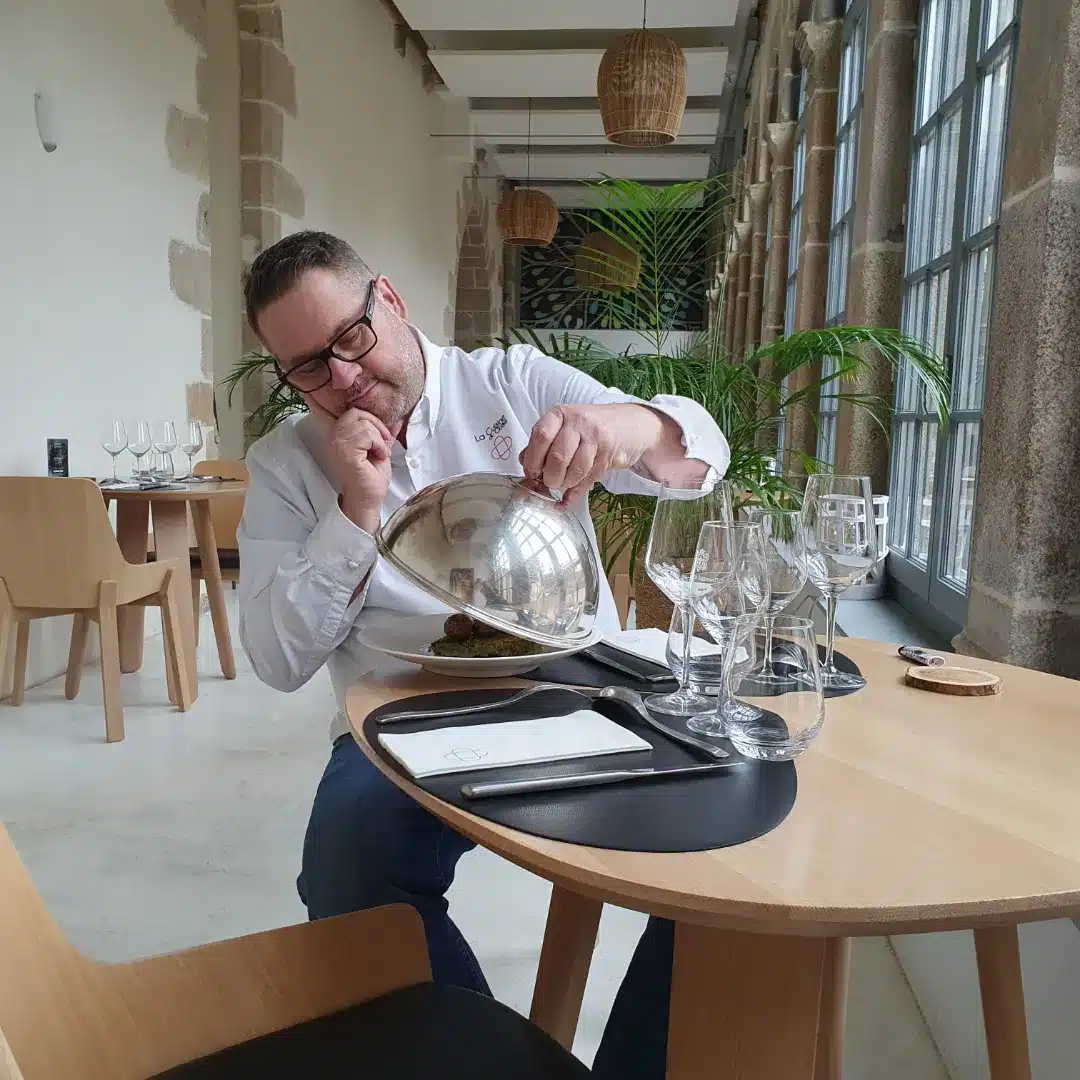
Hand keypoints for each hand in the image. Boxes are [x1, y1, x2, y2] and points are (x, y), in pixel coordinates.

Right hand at [309, 399, 393, 532]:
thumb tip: (397, 419)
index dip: (371, 418)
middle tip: (384, 442)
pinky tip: (379, 456)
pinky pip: (367, 435)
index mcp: (340, 435)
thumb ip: (384, 433)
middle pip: (356, 412)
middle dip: (376, 424)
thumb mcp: (380, 449)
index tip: (383, 436)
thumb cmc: (371, 477)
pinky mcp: (345, 452)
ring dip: (379, 438)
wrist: (369, 498)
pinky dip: (378, 444)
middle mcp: (334, 437)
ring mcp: (338, 444)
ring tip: (381, 453)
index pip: (353, 412)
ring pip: (363, 424)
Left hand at [521, 403, 664, 504]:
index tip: (532, 473)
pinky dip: (576, 493)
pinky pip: (590, 478)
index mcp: (560, 414)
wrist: (629, 425)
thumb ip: (543, 444)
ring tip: (564, 483)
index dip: (533, 459)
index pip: (541, 435)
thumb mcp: (563, 428)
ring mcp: (596, 437)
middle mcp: (578, 422)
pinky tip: (569, 498)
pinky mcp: (610, 454)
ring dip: (566, 483)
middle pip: (557, 456)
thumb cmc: (588, 428)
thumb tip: (525, 463)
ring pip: (576, 469)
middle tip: (549, 483)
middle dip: (550, 477)